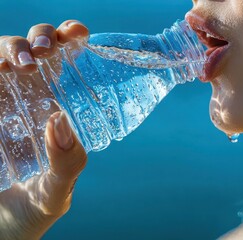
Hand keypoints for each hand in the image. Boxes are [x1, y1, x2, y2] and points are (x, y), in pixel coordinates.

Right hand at [0, 20, 88, 239]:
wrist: (0, 231)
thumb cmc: (32, 212)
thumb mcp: (56, 191)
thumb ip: (67, 164)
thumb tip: (60, 122)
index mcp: (56, 110)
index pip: (66, 67)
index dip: (71, 41)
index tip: (78, 34)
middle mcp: (28, 100)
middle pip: (34, 50)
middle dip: (40, 37)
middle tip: (45, 51)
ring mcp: (0, 101)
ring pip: (1, 55)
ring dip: (8, 47)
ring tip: (19, 64)